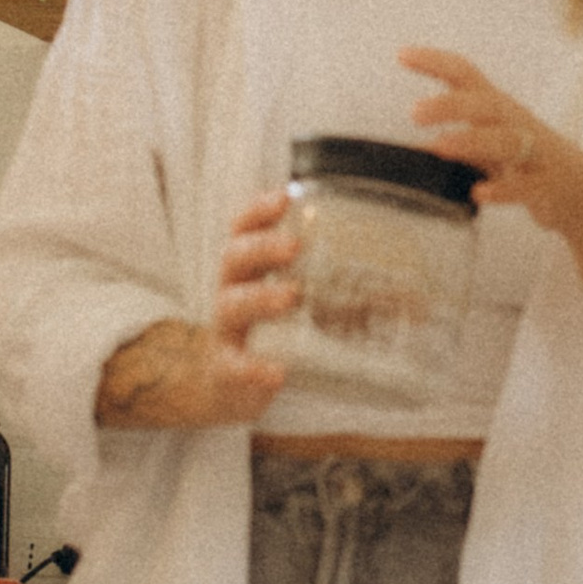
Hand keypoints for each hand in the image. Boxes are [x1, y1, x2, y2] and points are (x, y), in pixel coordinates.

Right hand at [92, 194, 297, 428]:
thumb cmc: (260, 331)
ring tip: (292, 296)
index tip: (285, 196)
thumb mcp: (278, 295)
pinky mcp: (226, 372)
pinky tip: (278, 373)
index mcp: (245, 272)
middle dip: (262, 247)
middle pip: (235, 259)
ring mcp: (225, 333)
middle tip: (294, 245)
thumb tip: (361, 249)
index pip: (244, 231)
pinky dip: (255, 369)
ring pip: (232, 306)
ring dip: (261, 298)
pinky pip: (234, 367)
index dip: (259, 212)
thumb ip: (313, 275)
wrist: (221, 387)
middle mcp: (230, 294)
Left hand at [400, 46, 582, 232]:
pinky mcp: (547, 185)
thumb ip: (458, 144)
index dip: (436, 62)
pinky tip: (479, 193)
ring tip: (441, 145)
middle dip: (451, 105)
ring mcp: (535, 154)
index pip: (466, 75)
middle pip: (486, 104)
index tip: (403, 55)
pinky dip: (503, 190)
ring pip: (507, 140)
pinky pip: (526, 186)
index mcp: (498, 109)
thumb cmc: (529, 163)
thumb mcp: (492, 146)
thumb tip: (412, 149)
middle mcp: (517, 124)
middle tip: (414, 112)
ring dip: (472, 141)